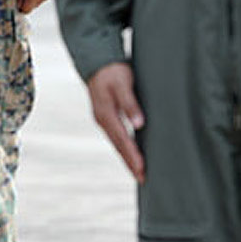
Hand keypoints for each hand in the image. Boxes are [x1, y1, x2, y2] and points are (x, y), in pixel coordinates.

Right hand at [87, 62, 145, 182]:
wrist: (97, 62)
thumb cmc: (113, 72)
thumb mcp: (123, 84)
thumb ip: (131, 104)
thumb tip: (139, 124)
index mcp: (106, 115)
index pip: (122, 141)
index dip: (133, 156)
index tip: (142, 169)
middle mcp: (103, 121)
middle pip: (118, 147)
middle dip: (130, 163)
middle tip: (142, 178)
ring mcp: (103, 120)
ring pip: (117, 143)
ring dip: (127, 157)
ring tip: (138, 171)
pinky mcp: (106, 117)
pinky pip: (116, 137)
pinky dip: (124, 147)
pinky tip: (131, 152)